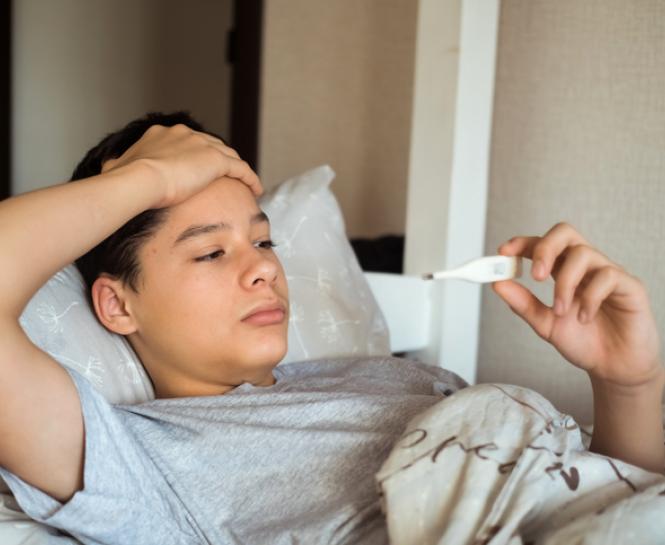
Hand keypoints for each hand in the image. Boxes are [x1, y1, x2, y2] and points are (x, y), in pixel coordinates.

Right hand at [101, 124, 261, 206]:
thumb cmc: (125, 179)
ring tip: (245, 183)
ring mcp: (202, 145)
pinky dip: (250, 178)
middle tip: (227, 175)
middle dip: (219, 159)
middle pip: (210, 145)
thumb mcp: (116, 168)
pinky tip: (256, 190)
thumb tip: (106, 169)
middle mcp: (184, 134)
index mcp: (161, 134)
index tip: (199, 169)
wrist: (140, 180)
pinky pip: (241, 169)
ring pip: (228, 156)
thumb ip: (117, 167)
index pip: (187, 142)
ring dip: (237, 169)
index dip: (196, 155)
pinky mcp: (216, 160)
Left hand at [493, 222, 662, 388]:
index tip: (504, 252)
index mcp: (563, 271)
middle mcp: (585, 266)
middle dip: (545, 249)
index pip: (542, 243)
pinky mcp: (630, 285)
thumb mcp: (544, 323)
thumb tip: (497, 283)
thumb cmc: (583, 341)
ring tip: (560, 311)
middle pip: (564, 233)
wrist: (613, 367)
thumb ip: (522, 303)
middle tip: (535, 276)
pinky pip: (608, 276)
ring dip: (564, 284)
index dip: (522, 243)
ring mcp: (608, 273)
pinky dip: (590, 297)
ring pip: (583, 253)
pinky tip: (585, 318)